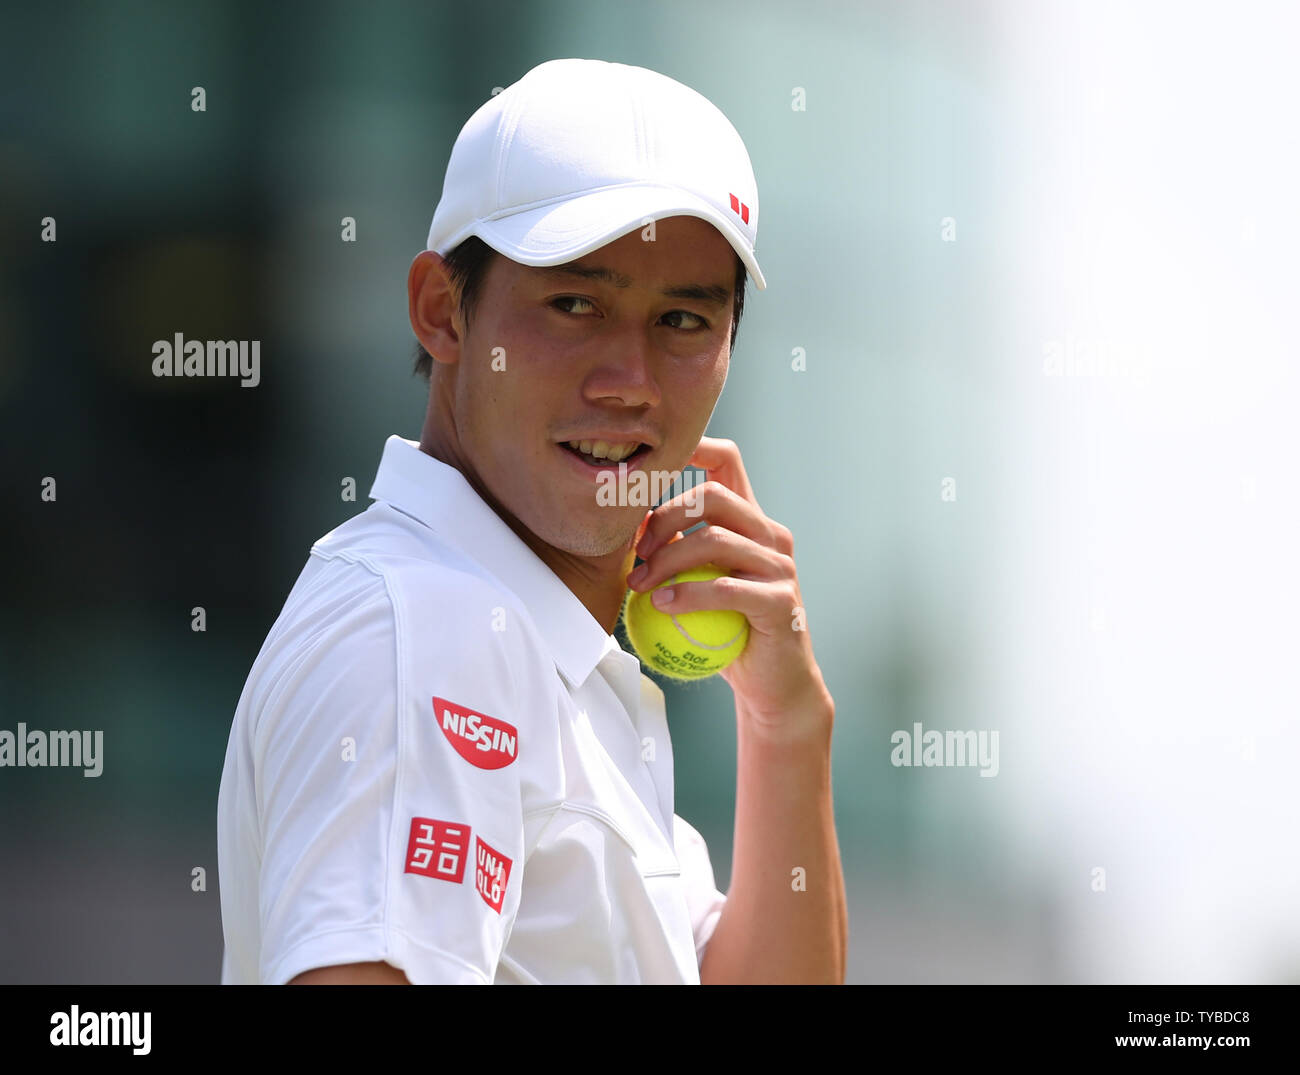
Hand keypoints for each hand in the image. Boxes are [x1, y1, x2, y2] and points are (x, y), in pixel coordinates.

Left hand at [626, 436, 831, 738]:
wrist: (772, 685)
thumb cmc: (725, 633)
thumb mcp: (696, 584)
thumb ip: (673, 552)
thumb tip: (622, 525)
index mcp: (751, 521)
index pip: (726, 461)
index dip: (691, 447)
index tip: (649, 462)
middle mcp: (771, 535)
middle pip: (713, 495)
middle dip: (663, 517)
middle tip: (636, 553)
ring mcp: (780, 566)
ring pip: (714, 540)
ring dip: (665, 561)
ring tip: (639, 586)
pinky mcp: (780, 600)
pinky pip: (725, 588)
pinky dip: (686, 594)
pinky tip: (661, 606)